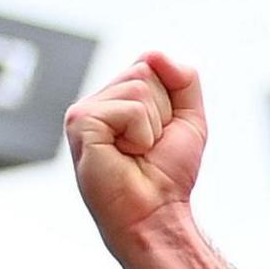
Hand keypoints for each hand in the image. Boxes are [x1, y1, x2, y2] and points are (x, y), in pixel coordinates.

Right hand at [66, 51, 207, 249]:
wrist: (154, 215)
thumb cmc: (167, 175)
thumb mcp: (189, 119)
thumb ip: (183, 80)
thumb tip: (155, 53)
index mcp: (115, 99)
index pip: (150, 63)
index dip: (170, 99)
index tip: (161, 134)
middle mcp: (97, 102)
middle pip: (145, 70)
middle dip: (163, 112)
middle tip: (148, 147)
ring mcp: (84, 112)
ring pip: (140, 88)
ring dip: (153, 127)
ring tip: (136, 152)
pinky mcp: (80, 123)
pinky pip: (130, 110)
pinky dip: (141, 135)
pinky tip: (125, 155)